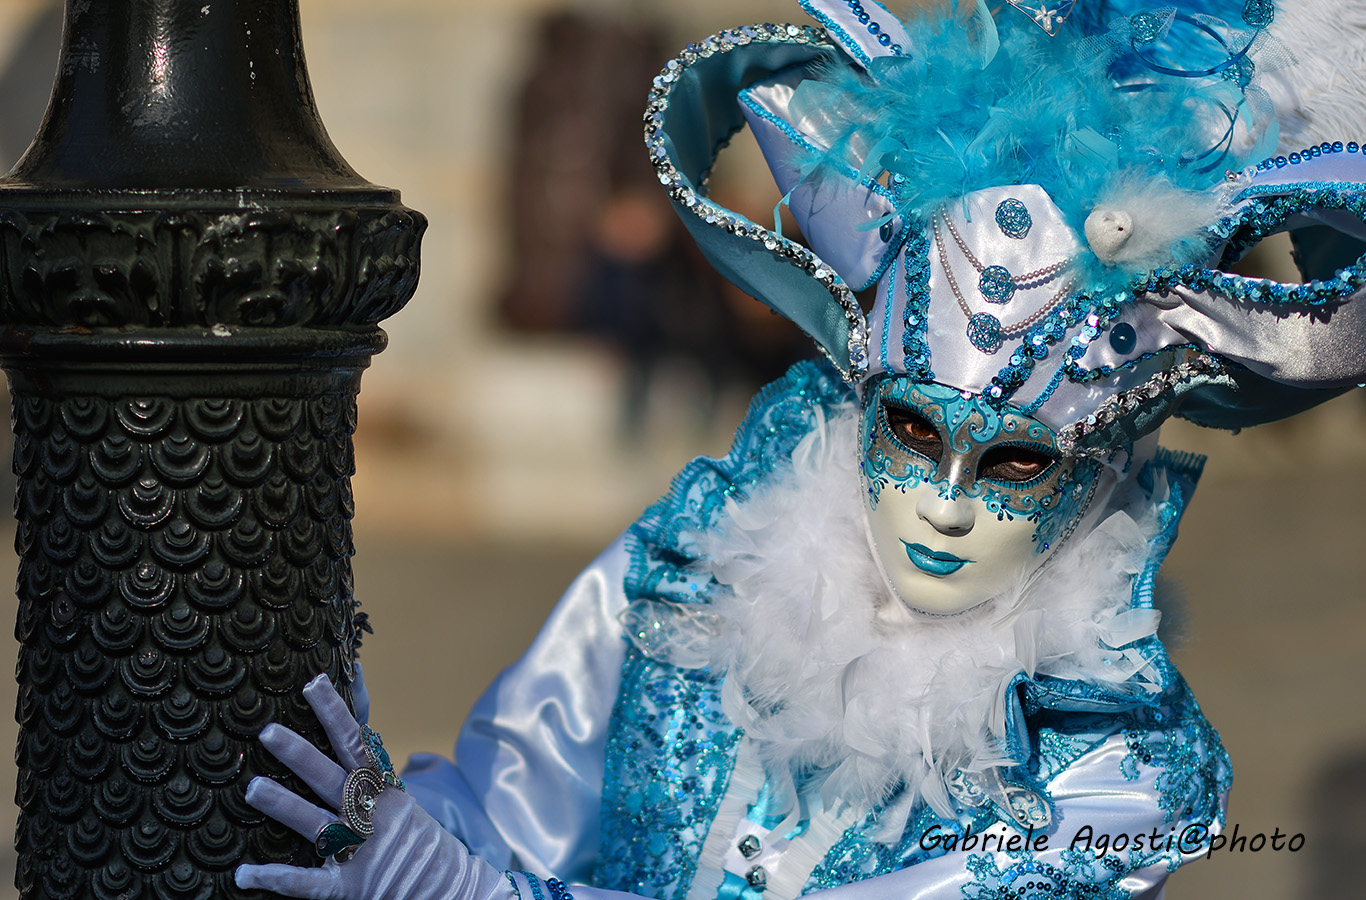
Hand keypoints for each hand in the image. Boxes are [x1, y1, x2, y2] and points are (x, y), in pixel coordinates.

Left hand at [234, 674, 510, 899]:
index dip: (336, 712)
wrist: (455, 892)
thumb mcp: (411, 801)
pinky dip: (277, 879)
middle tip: (268, 731)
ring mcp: (361, 852)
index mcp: (389, 792)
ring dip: (284, 805)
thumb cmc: (426, 844)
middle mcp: (374, 816)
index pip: (358, 743)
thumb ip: (389, 769)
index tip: (313, 683)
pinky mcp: (350, 888)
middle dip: (300, 753)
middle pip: (333, 777)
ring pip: (318, 823)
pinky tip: (244, 874)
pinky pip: (309, 883)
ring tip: (252, 787)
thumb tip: (397, 746)